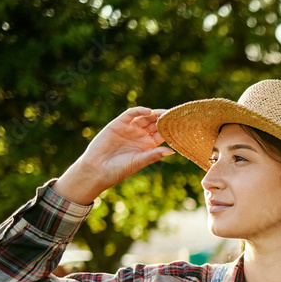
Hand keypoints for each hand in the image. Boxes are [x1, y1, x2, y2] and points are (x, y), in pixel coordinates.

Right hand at [53, 107, 174, 204]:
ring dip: (155, 114)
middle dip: (165, 119)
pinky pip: (131, 114)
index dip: (171, 129)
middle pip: (156, 123)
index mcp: (148, 145)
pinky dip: (139, 111)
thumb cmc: (119, 170)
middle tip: (175, 114)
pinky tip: (148, 112)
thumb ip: (154, 155)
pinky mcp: (118, 124)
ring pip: (145, 117)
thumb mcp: (139, 162)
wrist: (97, 169)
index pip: (163, 134)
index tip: (183, 125)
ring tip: (164, 113)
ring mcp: (130, 129)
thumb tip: (172, 151)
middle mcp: (140, 136)